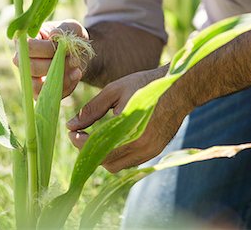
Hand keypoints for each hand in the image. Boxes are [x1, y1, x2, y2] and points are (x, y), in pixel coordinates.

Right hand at [12, 19, 89, 98]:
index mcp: (24, 41)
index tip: (64, 45)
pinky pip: (49, 95)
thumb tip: (53, 36)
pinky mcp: (40, 92)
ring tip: (76, 68)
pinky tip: (76, 75)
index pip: (29, 48)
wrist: (79, 52)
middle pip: (33, 67)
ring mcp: (29, 78)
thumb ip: (61, 30)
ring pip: (38, 86)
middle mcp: (22, 61)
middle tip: (73, 59)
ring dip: (62, 77)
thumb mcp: (69, 27)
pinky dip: (66, 86)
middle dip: (58, 64)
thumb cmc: (69, 36)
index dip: (49, 49)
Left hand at [66, 66, 188, 172]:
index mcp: (129, 130)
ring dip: (103, 155)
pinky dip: (117, 154)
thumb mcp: (115, 90)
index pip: (96, 148)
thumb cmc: (146, 84)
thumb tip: (70, 125)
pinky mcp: (155, 151)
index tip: (72, 131)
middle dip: (89, 151)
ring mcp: (150, 151)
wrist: (180, 86)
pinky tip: (114, 138)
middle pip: (105, 162)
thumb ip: (92, 109)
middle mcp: (141, 146)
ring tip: (96, 136)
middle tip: (82, 134)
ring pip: (117, 165)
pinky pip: (130, 161)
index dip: (79, 142)